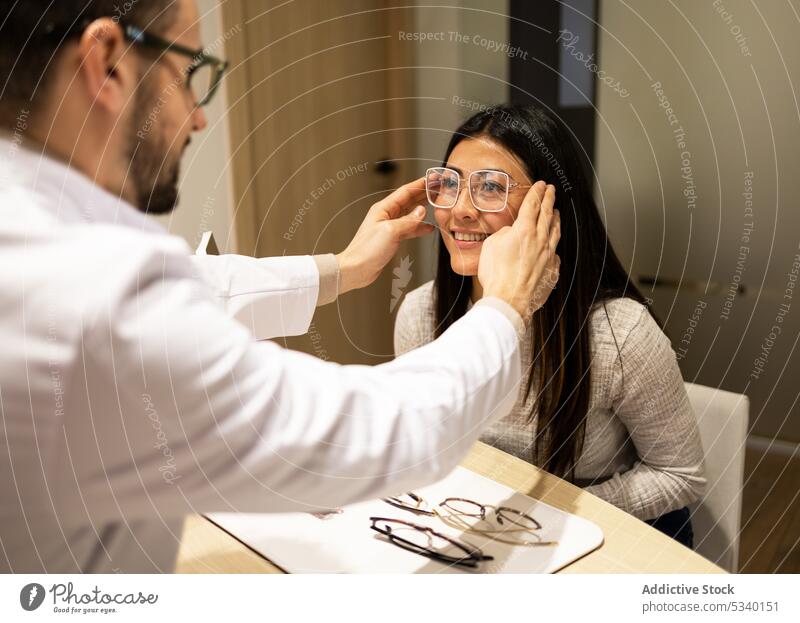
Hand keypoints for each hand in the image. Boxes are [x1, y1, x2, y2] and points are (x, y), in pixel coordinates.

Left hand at [335, 177, 433, 293]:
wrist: (356, 269)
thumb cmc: (366, 250)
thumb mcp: (390, 231)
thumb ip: (408, 221)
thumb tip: (422, 211)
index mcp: (383, 208)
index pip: (406, 191)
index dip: (420, 184)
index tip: (433, 179)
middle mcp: (386, 215)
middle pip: (409, 200)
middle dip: (424, 194)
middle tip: (438, 189)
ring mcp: (389, 227)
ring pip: (410, 214)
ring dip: (423, 209)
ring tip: (436, 205)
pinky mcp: (391, 239)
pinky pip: (409, 229)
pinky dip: (419, 227)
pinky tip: (428, 228)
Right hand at [477, 181, 559, 324]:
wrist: (508, 301)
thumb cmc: (496, 275)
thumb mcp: (491, 246)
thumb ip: (504, 234)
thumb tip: (512, 233)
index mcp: (524, 231)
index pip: (532, 205)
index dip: (536, 192)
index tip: (541, 184)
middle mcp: (540, 240)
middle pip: (547, 214)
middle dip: (549, 200)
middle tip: (551, 190)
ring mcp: (549, 256)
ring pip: (555, 232)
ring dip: (555, 219)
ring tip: (556, 212)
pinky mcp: (552, 270)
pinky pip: (555, 253)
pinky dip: (553, 245)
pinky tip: (552, 244)